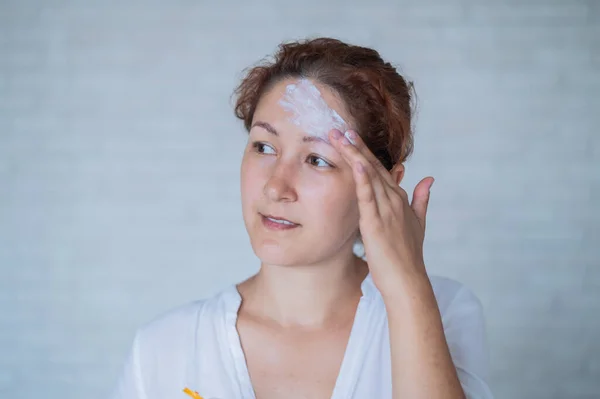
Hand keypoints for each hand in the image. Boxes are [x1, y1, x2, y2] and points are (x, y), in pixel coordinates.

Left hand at [328, 129, 433, 294]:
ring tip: (341, 135)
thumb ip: (422, 199)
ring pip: (369, 176)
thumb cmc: (408, 256)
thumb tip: (429, 179)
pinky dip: (363, 178)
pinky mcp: (377, 223)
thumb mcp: (417, 223)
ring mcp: (386, 210)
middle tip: (340, 127)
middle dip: (357, 146)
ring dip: (355, 154)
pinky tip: (356, 162)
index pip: (381, 170)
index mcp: (400, 200)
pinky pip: (368, 196)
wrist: (408, 281)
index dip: (366, 152)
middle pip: (374, 167)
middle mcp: (394, 200)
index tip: (352, 136)